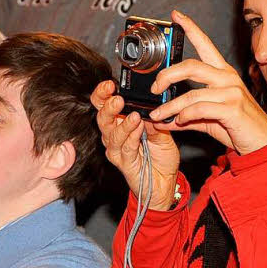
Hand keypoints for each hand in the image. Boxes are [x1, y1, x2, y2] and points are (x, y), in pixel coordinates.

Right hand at [91, 80, 180, 209]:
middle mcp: (114, 136)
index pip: (104, 105)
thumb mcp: (161, 132)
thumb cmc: (159, 157)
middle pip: (101, 117)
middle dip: (107, 106)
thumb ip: (154, 120)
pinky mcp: (123, 163)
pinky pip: (125, 148)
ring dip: (122, 123)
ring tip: (134, 115)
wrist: (164, 183)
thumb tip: (149, 106)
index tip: (110, 85)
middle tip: (117, 98)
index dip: (103, 94)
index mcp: (120, 123)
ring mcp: (117, 150)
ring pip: (111, 133)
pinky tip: (138, 129)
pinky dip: (131, 137)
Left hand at [149, 11, 266, 155]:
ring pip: (191, 93)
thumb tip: (163, 118)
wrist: (263, 144)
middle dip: (167, 75)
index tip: (175, 16)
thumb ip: (187, 115)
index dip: (190, 28)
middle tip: (155, 87)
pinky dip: (184, 116)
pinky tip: (178, 121)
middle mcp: (227, 78)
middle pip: (191, 66)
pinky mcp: (233, 108)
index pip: (205, 45)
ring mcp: (231, 92)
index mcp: (222, 74)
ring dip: (170, 106)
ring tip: (158, 115)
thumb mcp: (209, 118)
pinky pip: (200, 108)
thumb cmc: (239, 127)